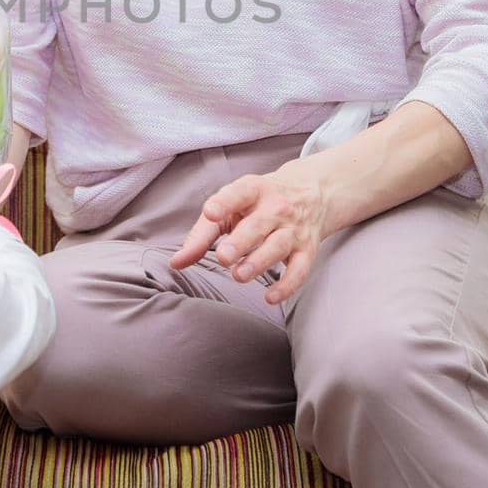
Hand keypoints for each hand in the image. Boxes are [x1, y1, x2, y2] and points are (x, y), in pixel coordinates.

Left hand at [170, 158, 330, 304]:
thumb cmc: (258, 203)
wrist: (312, 193)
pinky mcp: (307, 249)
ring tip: (239, 276)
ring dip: (259, 262)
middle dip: (241, 242)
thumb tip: (176, 263)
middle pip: (258, 225)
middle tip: (223, 256)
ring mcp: (293, 229)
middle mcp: (276, 207)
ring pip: (278, 246)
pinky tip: (270, 297)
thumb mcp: (231, 207)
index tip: (211, 212)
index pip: (238, 193)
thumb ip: (202, 234)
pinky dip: (287, 285)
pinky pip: (300, 269)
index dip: (224, 202)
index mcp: (253, 190)